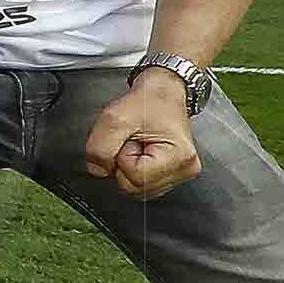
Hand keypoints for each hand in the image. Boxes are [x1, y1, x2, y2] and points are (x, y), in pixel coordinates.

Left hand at [89, 76, 203, 201]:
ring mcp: (179, 174)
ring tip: (137, 145)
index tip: (131, 138)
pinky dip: (133, 170)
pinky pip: (140, 185)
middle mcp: (185, 170)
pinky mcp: (171, 175)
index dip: (122, 156)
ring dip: (127, 166)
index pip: (135, 177)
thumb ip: (99, 148)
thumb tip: (98, 171)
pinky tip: (140, 153)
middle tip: (133, 141)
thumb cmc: (147, 102)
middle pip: (134, 187)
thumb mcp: (113, 118)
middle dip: (123, 163)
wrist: (161, 93)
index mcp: (179, 157)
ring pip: (136, 189)